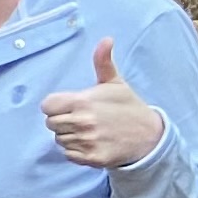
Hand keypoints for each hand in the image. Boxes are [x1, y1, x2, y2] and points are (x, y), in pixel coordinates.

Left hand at [41, 37, 168, 169]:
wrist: (149, 136)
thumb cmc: (128, 106)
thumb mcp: (115, 83)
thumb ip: (103, 62)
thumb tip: (106, 39)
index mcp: (83, 102)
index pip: (47, 106)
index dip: (55, 105)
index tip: (69, 105)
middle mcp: (82, 122)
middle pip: (50, 123)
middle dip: (62, 120)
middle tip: (81, 118)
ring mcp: (86, 141)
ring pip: (59, 139)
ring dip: (69, 136)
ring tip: (89, 130)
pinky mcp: (91, 158)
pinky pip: (68, 154)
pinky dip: (76, 150)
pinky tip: (91, 142)